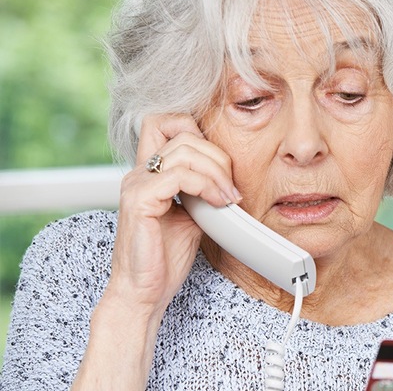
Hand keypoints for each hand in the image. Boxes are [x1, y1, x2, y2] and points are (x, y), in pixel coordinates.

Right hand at [106, 114, 239, 312]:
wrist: (144, 293)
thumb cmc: (164, 260)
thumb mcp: (192, 217)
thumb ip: (202, 192)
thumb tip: (229, 180)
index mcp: (149, 174)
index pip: (165, 122)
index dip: (198, 132)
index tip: (221, 168)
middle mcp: (139, 173)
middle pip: (182, 132)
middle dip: (217, 156)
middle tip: (232, 188)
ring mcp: (136, 185)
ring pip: (185, 150)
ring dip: (217, 172)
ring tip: (229, 198)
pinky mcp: (139, 201)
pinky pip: (179, 175)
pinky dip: (206, 185)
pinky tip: (217, 204)